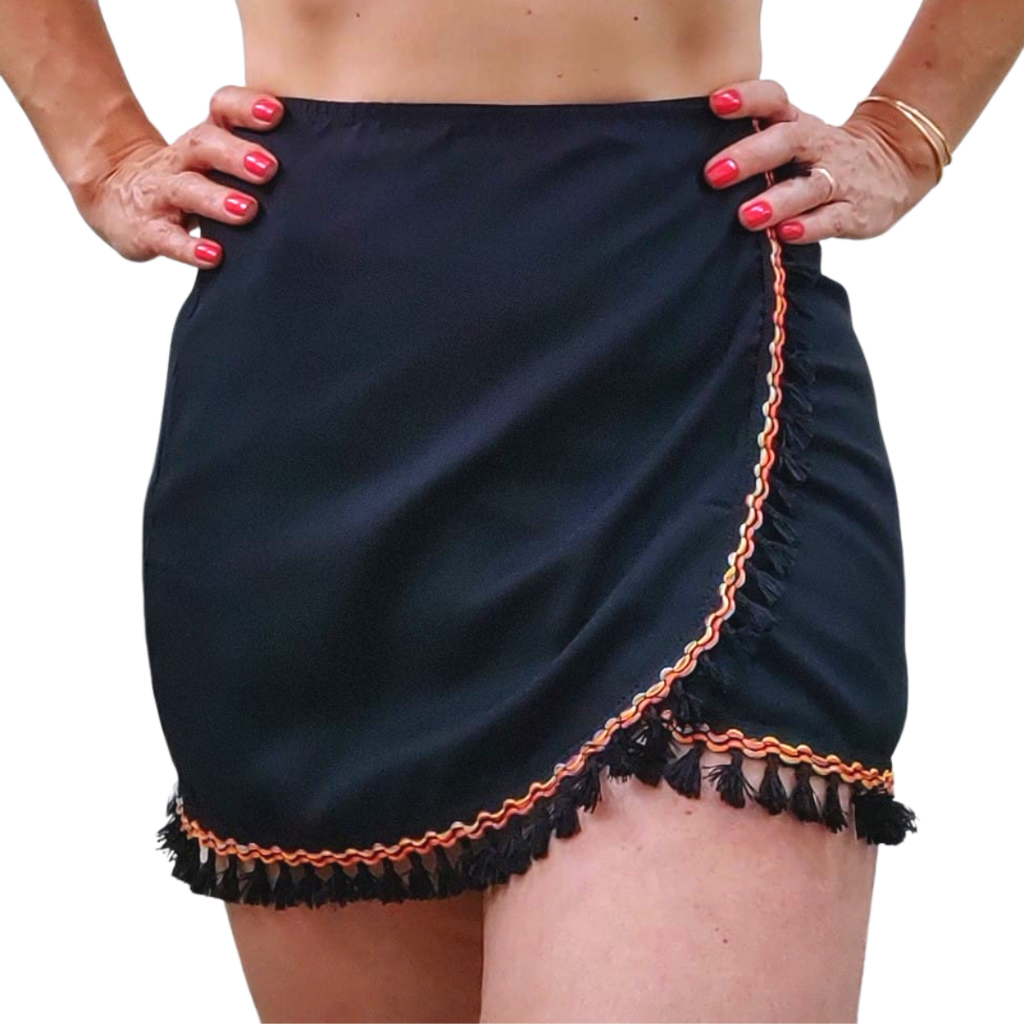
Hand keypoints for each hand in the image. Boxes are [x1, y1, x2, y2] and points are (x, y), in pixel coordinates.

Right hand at [69, 85, 284, 268]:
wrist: (113, 197)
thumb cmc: (188, 181)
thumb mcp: (214, 163)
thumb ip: (254, 162)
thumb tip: (319, 172)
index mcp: (203, 140)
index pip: (221, 110)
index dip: (245, 107)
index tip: (277, 113)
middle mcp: (181, 160)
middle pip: (204, 144)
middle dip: (236, 154)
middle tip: (269, 168)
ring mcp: (161, 194)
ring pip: (187, 189)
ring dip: (218, 199)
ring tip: (248, 210)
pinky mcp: (147, 229)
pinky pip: (168, 238)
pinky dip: (191, 248)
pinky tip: (214, 256)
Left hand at [702, 79, 941, 243]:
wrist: (894, 166)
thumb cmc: (819, 157)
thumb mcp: (792, 139)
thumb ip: (753, 143)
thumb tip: (690, 161)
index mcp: (797, 124)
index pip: (775, 100)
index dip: (749, 98)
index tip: (716, 103)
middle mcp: (818, 146)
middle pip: (787, 141)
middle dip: (750, 156)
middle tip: (713, 174)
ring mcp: (838, 178)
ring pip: (809, 186)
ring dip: (776, 201)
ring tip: (747, 216)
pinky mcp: (853, 212)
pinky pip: (831, 219)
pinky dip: (809, 227)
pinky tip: (785, 234)